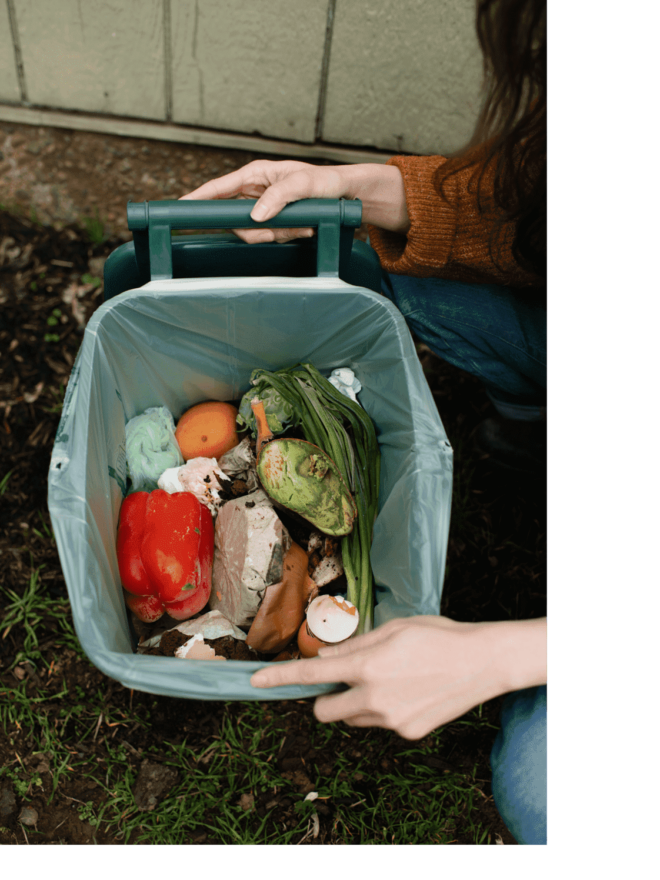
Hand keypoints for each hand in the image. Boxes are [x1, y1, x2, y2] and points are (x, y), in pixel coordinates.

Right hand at [180, 159, 409, 242]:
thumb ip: (279, 197)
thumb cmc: (323, 181)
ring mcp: (261, 207)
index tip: (181, 206)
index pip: (218, 188)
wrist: (343, 194)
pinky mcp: (272, 221)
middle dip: (258, 229)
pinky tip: (303, 228)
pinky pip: (269, 236)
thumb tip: (256, 216)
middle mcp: (253, 190)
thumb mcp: (303, 184)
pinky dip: (286, 235)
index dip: (198, 198)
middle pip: (234, 218)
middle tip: (282, 230)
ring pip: (252, 232)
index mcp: (254, 174)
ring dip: (277, 234)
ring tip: (302, 226)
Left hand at [250, 616, 546, 739]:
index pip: (313, 674)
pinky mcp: (407, 733)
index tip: (256, 683)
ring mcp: (391, 721)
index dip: (281, 678)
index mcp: (367, 665)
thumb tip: (327, 656)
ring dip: (356, 703)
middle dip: (324, 699)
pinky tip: (409, 692)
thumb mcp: (393, 629)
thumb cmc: (436, 636)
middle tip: (343, 681)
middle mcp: (374, 698)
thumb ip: (355, 646)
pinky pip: (380, 724)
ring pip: (353, 718)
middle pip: (324, 711)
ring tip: (389, 680)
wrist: (480, 662)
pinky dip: (383, 711)